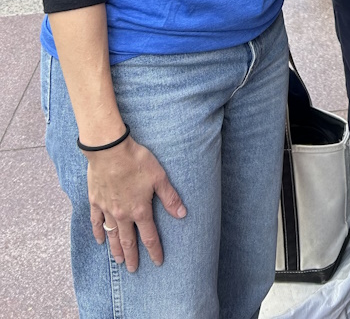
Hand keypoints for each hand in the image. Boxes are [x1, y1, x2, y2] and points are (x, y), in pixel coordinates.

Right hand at [86, 136, 185, 270]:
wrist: (109, 150)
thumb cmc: (136, 161)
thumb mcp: (159, 177)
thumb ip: (170, 197)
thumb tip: (182, 214)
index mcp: (140, 210)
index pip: (149, 236)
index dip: (154, 250)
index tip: (158, 262)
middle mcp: (122, 215)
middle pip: (128, 241)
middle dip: (132, 257)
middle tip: (133, 270)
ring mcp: (107, 209)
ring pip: (112, 235)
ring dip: (115, 249)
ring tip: (118, 261)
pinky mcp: (95, 201)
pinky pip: (96, 222)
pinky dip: (98, 233)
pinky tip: (100, 240)